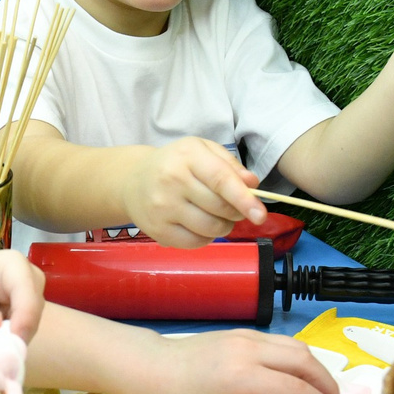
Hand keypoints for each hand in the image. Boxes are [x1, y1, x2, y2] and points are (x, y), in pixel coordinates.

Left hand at [0, 249, 45, 339]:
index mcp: (13, 265)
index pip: (28, 295)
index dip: (24, 321)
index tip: (11, 345)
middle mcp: (27, 281)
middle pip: (33, 313)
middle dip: (17, 336)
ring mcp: (25, 300)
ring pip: (28, 328)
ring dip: (10, 344)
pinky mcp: (17, 318)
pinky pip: (18, 336)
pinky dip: (5, 347)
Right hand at [124, 137, 265, 246]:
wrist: (132, 181)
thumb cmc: (175, 164)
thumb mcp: (201, 151)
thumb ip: (229, 164)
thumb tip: (252, 184)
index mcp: (187, 157)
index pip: (220, 180)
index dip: (244, 199)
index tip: (260, 214)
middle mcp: (172, 181)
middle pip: (219, 208)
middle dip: (236, 212)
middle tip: (234, 208)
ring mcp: (162, 208)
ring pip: (210, 228)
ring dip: (223, 226)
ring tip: (217, 216)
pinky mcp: (158, 230)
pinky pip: (195, 243)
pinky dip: (207, 238)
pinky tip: (201, 226)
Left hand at [142, 328, 341, 393]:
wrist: (156, 368)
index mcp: (244, 376)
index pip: (298, 390)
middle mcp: (251, 349)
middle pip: (307, 363)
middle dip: (328, 387)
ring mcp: (249, 336)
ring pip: (299, 348)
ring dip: (317, 371)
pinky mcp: (246, 331)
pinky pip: (284, 343)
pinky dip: (299, 361)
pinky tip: (296, 382)